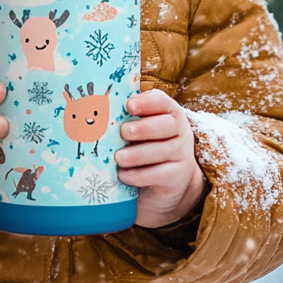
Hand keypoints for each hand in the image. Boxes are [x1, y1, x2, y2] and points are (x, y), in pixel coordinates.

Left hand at [115, 89, 208, 228]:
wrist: (168, 180)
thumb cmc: (148, 145)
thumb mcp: (142, 128)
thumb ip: (128, 117)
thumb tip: (100, 108)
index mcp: (169, 113)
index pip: (162, 101)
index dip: (146, 102)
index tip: (129, 106)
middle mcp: (180, 131)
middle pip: (165, 125)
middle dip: (143, 128)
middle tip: (123, 132)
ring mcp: (181, 155)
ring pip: (161, 151)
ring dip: (136, 154)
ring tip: (118, 157)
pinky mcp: (177, 177)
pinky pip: (157, 175)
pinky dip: (137, 175)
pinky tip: (123, 174)